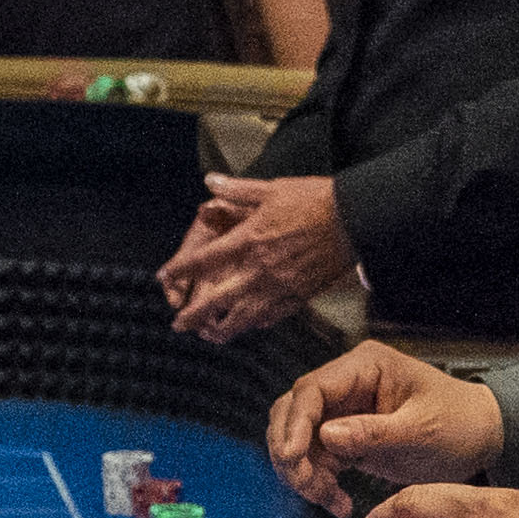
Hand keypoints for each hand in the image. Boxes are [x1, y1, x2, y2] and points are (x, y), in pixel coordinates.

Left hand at [160, 174, 355, 340]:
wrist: (354, 219)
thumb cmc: (313, 200)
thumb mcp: (271, 188)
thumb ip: (237, 190)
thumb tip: (209, 181)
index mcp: (249, 240)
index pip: (205, 260)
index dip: (181, 270)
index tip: (163, 277)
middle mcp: (260, 269)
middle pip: (218, 300)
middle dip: (194, 315)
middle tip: (178, 325)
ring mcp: (280, 286)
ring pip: (244, 317)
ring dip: (223, 329)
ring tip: (210, 336)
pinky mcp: (301, 296)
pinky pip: (273, 317)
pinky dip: (258, 323)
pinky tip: (251, 326)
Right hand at [261, 341, 501, 515]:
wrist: (482, 439)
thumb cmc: (461, 423)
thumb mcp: (422, 430)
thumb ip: (374, 432)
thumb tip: (326, 435)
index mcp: (364, 367)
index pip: (312, 389)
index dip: (295, 423)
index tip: (291, 457)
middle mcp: (347, 385)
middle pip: (293, 413)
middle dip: (292, 452)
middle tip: (307, 487)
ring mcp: (344, 411)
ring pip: (298, 440)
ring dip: (303, 472)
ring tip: (329, 500)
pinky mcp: (346, 439)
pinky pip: (315, 460)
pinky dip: (319, 483)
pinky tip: (339, 504)